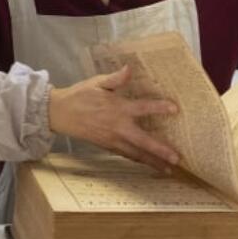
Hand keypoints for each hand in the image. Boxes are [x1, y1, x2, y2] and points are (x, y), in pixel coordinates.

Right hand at [48, 65, 179, 171]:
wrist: (60, 113)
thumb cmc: (80, 95)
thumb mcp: (97, 83)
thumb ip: (116, 78)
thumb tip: (129, 69)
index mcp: (117, 109)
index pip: (143, 108)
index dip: (159, 108)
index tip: (175, 109)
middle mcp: (118, 127)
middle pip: (143, 141)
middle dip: (160, 150)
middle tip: (176, 158)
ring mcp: (113, 140)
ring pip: (136, 153)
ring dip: (153, 161)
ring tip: (169, 169)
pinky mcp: (108, 146)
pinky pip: (127, 155)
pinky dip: (140, 161)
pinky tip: (150, 165)